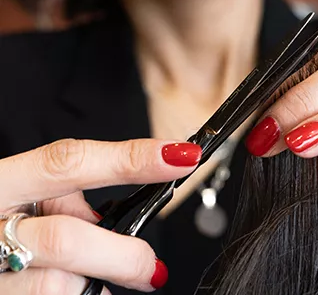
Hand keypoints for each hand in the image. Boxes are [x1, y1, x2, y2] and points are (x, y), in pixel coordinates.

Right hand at [0, 137, 200, 292]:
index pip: (68, 161)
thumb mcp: (10, 194)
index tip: (179, 157)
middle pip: (68, 237)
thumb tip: (109, 214)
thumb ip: (57, 196)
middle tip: (150, 269)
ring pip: (56, 287)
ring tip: (97, 284)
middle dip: (122, 255)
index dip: (128, 157)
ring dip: (90, 287)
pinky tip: (70, 291)